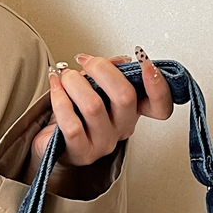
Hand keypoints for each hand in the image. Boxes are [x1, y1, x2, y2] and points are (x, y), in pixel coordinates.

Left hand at [29, 47, 172, 171]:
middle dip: (101, 69)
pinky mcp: (81, 152)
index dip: (159, 86)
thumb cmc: (75, 114)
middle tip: (86, 62)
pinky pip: (72, 124)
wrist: (53, 140)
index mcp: (131, 112)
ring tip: (65, 76)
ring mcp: (103, 143)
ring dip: (75, 82)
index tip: (146, 63)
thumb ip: (110, 72)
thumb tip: (121, 60)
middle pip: (125, 96)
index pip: (160, 107)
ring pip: (94, 106)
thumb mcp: (96, 88)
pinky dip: (60, 99)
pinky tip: (56, 88)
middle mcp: (121, 129)